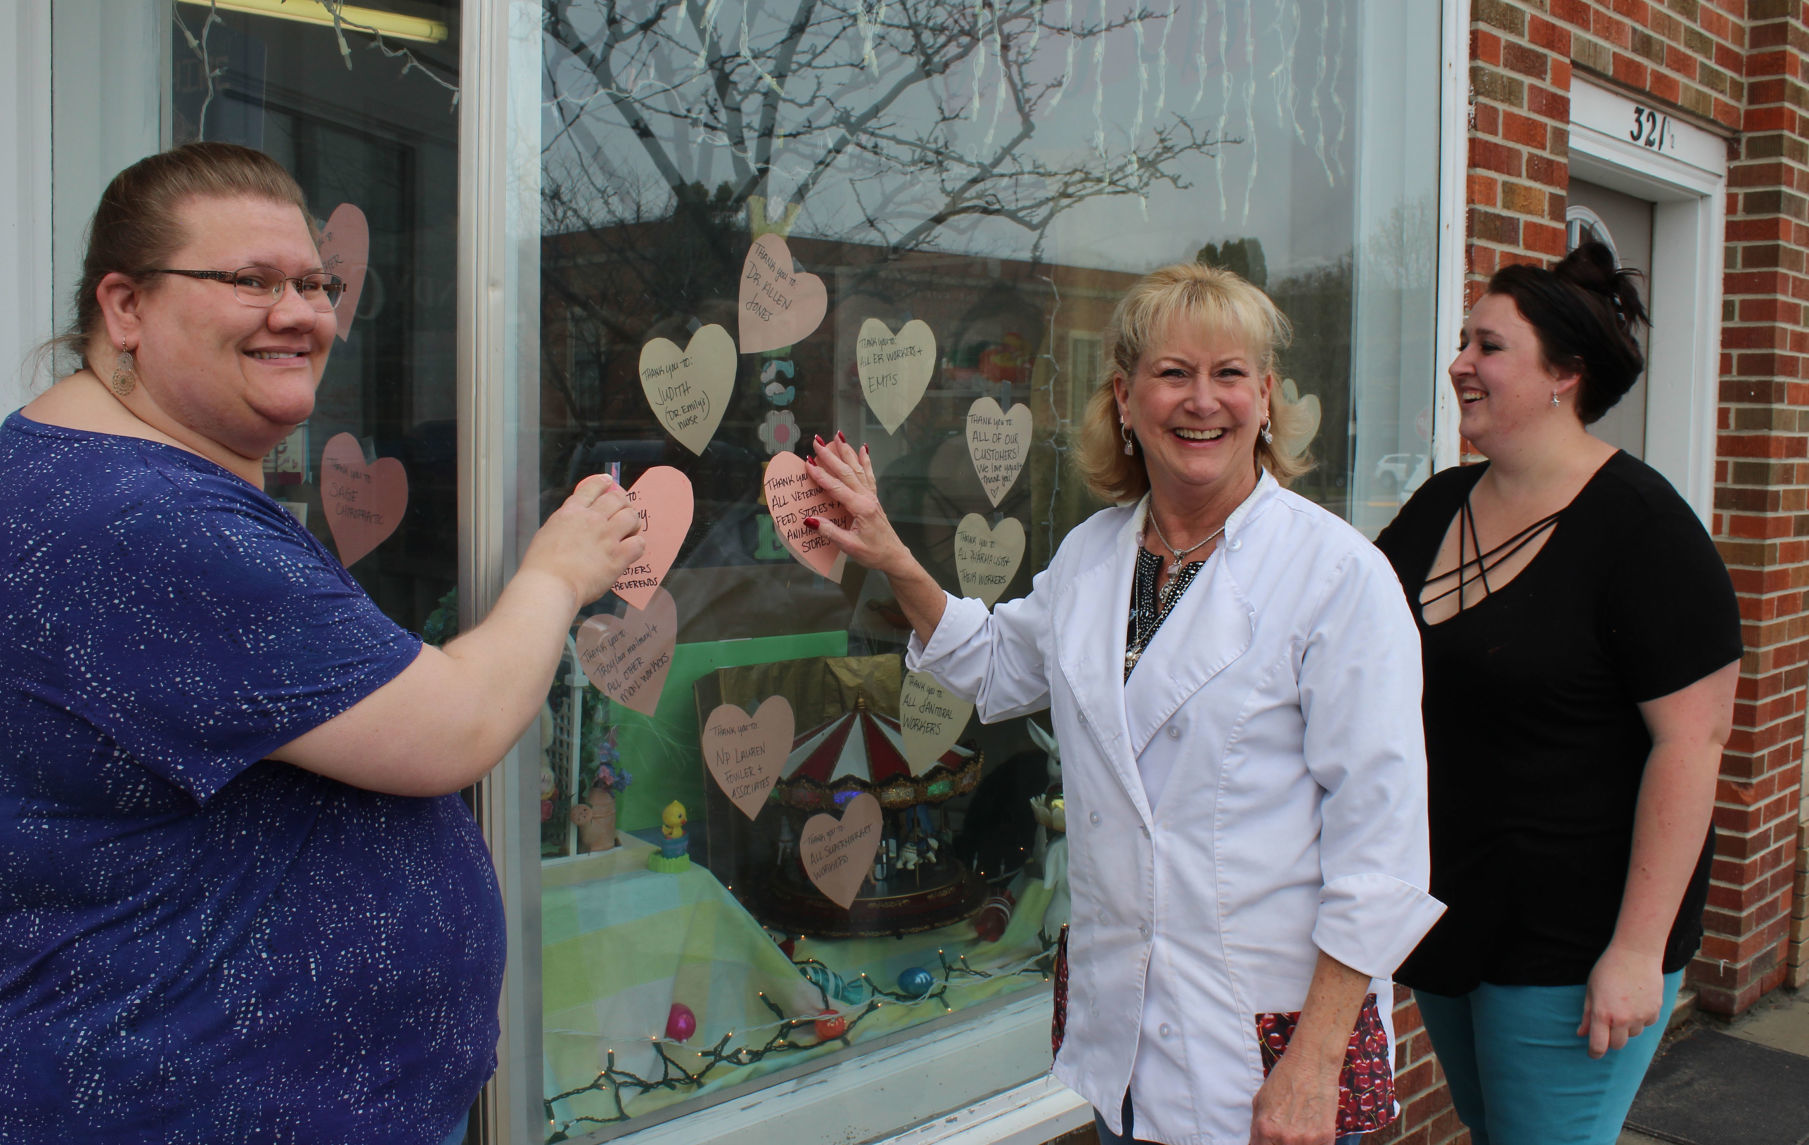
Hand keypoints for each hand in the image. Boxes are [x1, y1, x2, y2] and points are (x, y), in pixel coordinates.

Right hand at [519, 473, 646, 607]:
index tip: (609, 483)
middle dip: (623, 502)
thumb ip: (564, 525)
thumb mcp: (546, 533)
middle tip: (624, 510)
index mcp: (571, 512)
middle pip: (617, 499)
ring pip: (631, 517)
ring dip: (633, 523)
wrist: (550, 584)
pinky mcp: (618, 556)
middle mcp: (591, 519)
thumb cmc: (542, 566)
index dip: (603, 483)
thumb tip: (573, 526)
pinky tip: (631, 550)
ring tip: (630, 531)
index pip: (592, 488)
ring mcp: (607, 536)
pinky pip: (639, 543)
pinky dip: (637, 545)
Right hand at [804, 434, 911, 576]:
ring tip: (839, 436)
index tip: (808, 463)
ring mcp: (871, 497)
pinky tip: (863, 449)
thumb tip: (809, 520)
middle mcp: (867, 498)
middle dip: (831, 456)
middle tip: (817, 442)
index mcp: (860, 508)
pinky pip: (868, 475)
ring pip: (857, 469)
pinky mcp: (873, 498)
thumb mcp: (849, 547)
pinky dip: (865, 461)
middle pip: (846, 472)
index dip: (821, 475)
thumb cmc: (873, 553)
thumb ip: (830, 532)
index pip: (837, 488)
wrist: (894, 556)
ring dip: (847, 452)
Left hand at [1249, 1051, 1339, 1144]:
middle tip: (1284, 1133)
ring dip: (1297, 1144)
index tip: (1268, 1142)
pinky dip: (1313, 1143)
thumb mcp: (1260, 1101)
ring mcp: (1307, 1140)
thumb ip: (1257, 1128)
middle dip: (1279, 1144)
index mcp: (1265, 1129)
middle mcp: (1285, 1138)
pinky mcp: (1326, 1138)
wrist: (1312, 1063)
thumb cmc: (1285, 1078)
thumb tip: (1257, 1144)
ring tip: (1299, 1128)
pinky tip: (1311, 1130)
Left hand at [1578, 942, 1664, 1057]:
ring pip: (1633, 1034)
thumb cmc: (1608, 969)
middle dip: (1611, 1039)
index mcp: (1603, 1014)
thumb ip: (1587, 1015)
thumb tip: (1581, 1034)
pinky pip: (1646, 1024)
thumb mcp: (1591, 990)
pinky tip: (1636, 1000)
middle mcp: (1623, 1019)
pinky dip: (1641, 1018)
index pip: (1599, 1046)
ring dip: (1626, 1027)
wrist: (1636, 953)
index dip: (1594, 1052)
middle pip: (1617, 1045)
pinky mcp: (1655, 1012)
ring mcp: (1641, 1016)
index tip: (1593, 1053)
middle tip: (1607, 1025)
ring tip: (1622, 1004)